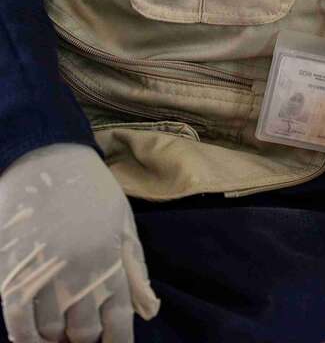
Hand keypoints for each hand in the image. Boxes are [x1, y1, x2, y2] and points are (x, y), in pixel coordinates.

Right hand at [0, 143, 158, 341]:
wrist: (47, 163)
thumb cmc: (91, 193)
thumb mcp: (123, 223)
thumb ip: (135, 268)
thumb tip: (148, 310)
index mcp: (112, 261)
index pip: (119, 322)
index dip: (116, 342)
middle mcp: (80, 274)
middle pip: (84, 333)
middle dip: (84, 336)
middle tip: (80, 327)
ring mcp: (45, 277)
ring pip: (51, 334)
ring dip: (55, 335)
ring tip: (58, 322)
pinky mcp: (13, 277)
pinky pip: (18, 327)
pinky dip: (25, 338)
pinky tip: (32, 333)